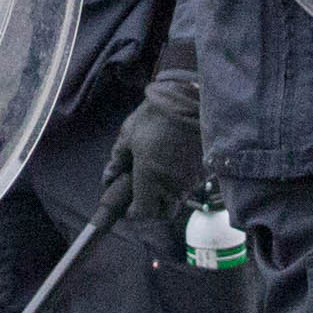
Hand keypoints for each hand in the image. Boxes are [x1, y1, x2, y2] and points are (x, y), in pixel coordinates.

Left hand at [109, 63, 207, 222]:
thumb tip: (108, 177)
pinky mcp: (204, 171)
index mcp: (149, 178)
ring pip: (178, 200)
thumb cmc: (155, 115)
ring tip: (159, 174)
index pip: (142, 213)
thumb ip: (118, 160)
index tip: (128, 205)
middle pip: (162, 213)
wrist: (188, 99)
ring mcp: (191, 180)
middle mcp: (172, 185)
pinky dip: (182, 183)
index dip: (133, 212)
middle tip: (144, 193)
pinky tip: (175, 165)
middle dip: (152, 208)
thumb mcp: (129, 135)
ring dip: (167, 195)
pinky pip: (190, 187)